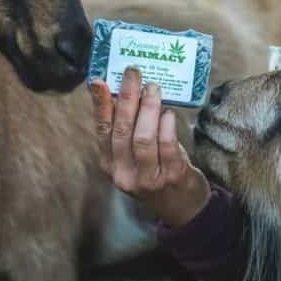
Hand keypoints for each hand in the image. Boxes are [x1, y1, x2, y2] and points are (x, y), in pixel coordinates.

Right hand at [89, 67, 210, 227]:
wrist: (182, 206)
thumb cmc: (156, 171)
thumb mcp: (133, 156)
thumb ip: (127, 129)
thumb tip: (123, 90)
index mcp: (110, 165)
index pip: (102, 130)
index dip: (100, 104)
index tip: (99, 81)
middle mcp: (124, 174)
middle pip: (122, 130)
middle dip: (127, 98)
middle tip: (134, 73)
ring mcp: (148, 178)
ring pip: (143, 138)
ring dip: (148, 108)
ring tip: (153, 88)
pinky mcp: (172, 177)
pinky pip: (167, 147)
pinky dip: (167, 127)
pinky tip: (169, 113)